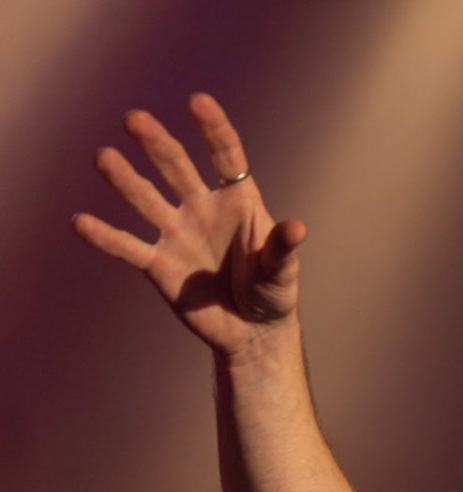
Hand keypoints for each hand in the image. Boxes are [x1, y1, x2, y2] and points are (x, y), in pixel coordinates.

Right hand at [73, 93, 304, 357]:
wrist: (252, 333)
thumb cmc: (273, 294)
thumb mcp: (282, 273)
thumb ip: (283, 250)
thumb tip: (297, 228)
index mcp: (239, 202)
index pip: (226, 157)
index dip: (213, 130)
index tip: (197, 101)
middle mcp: (202, 209)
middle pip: (176, 168)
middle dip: (157, 144)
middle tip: (134, 118)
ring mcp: (177, 234)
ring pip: (147, 200)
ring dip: (126, 180)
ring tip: (104, 157)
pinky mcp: (159, 265)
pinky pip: (129, 248)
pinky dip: (106, 237)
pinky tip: (80, 222)